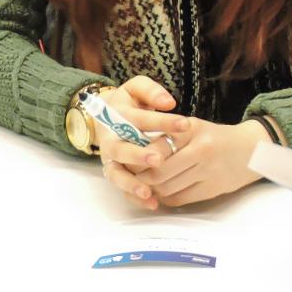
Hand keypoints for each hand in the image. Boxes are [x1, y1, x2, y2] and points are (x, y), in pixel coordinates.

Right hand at [95, 75, 190, 211]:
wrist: (105, 116)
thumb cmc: (129, 102)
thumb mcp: (136, 88)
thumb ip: (151, 91)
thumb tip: (168, 102)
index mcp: (118, 117)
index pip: (141, 119)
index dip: (163, 122)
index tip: (186, 124)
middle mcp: (110, 140)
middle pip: (123, 150)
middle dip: (140, 156)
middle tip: (159, 160)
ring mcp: (110, 159)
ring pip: (117, 174)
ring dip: (133, 184)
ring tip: (150, 192)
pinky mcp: (114, 173)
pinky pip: (122, 188)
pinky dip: (134, 197)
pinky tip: (153, 204)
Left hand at [134, 118, 270, 207]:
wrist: (253, 149)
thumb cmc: (216, 138)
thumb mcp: (193, 129)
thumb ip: (167, 139)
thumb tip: (134, 156)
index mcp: (191, 129)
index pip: (154, 149)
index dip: (137, 160)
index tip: (130, 163)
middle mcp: (200, 148)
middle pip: (158, 172)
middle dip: (142, 179)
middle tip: (136, 178)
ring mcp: (207, 170)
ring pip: (166, 188)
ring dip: (154, 191)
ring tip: (151, 186)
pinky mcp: (212, 188)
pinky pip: (179, 199)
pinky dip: (167, 199)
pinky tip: (167, 192)